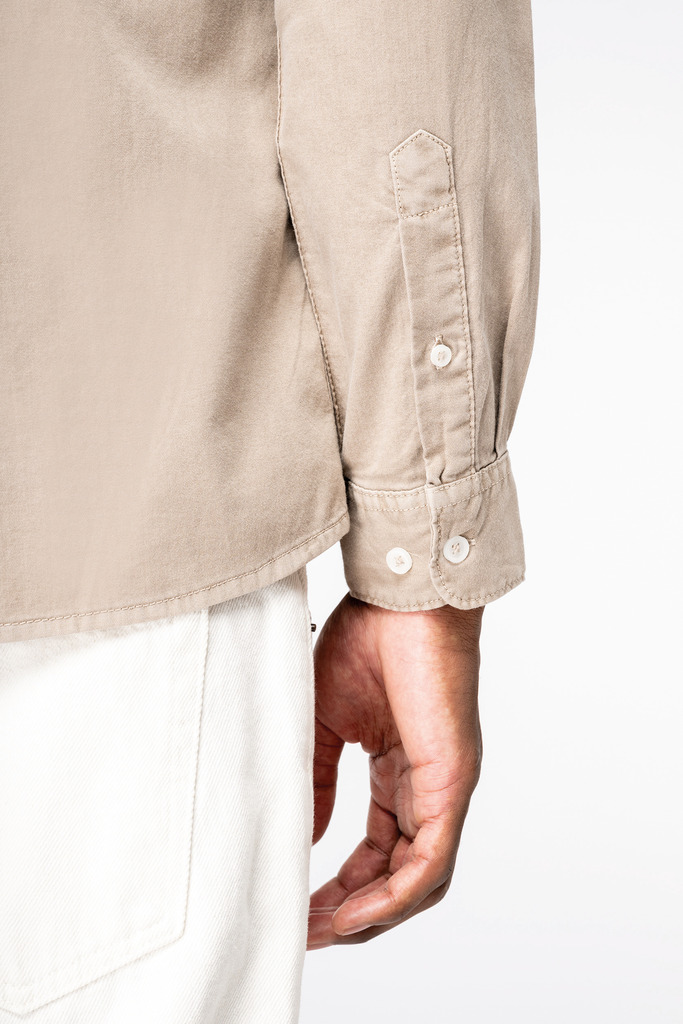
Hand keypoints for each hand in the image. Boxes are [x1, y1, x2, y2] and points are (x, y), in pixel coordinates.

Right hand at [307, 593, 483, 948]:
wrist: (400, 598)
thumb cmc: (370, 640)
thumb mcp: (327, 722)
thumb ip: (320, 779)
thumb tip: (306, 837)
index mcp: (402, 770)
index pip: (378, 849)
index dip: (342, 886)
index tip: (301, 907)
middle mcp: (429, 787)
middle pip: (399, 875)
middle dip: (354, 911)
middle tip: (308, 932)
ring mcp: (445, 788)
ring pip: (419, 880)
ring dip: (372, 915)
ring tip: (325, 931)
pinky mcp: (453, 781)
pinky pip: (431, 860)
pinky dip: (395, 895)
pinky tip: (356, 912)